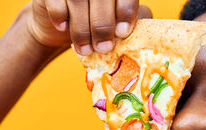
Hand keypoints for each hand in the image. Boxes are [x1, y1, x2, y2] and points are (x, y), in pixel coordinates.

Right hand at [27, 0, 151, 54]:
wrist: (60, 25)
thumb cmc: (95, 26)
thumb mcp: (115, 26)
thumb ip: (132, 27)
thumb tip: (146, 40)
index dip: (126, 12)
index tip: (123, 34)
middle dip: (103, 25)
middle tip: (104, 48)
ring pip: (78, 0)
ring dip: (82, 28)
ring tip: (86, 49)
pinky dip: (60, 15)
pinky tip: (63, 29)